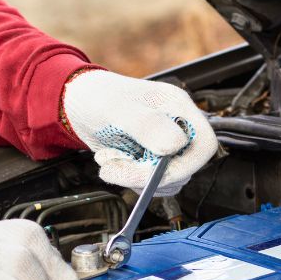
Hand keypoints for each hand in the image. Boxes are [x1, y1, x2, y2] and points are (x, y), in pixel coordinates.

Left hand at [63, 70, 217, 194]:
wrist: (76, 104)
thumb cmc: (96, 96)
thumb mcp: (117, 108)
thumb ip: (146, 125)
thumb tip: (174, 145)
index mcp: (177, 108)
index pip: (204, 145)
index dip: (184, 166)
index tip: (152, 173)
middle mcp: (176, 127)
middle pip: (185, 168)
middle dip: (149, 175)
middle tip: (115, 166)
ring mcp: (163, 144)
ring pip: (167, 179)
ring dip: (135, 178)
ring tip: (109, 159)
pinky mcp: (149, 159)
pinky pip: (150, 182)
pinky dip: (129, 179)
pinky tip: (112, 161)